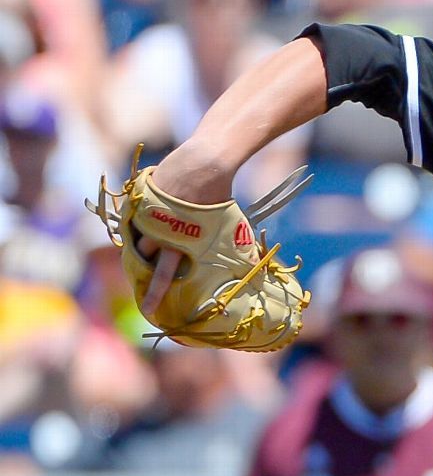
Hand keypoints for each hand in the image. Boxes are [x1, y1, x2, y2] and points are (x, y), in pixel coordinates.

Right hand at [136, 147, 235, 314]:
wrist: (203, 164)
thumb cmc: (220, 198)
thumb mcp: (232, 229)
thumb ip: (235, 251)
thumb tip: (255, 270)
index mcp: (178, 244)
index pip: (162, 276)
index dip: (154, 295)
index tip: (147, 311)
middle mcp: (157, 233)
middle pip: (143, 260)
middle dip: (140, 274)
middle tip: (139, 285)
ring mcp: (145, 215)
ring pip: (137, 238)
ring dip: (140, 247)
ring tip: (145, 253)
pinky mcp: (138, 200)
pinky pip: (134, 218)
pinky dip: (140, 223)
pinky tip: (147, 223)